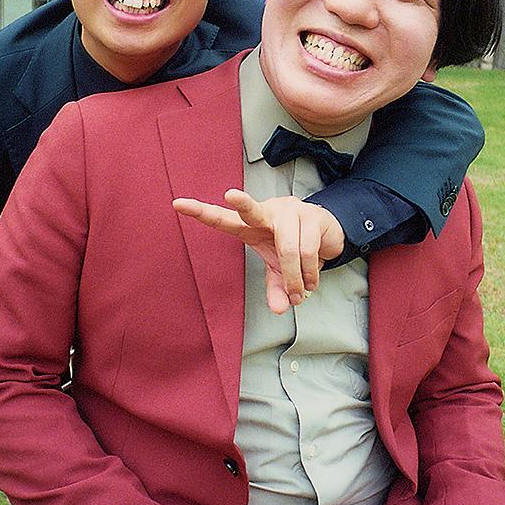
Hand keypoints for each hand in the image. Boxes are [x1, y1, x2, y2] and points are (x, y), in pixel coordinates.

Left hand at [173, 189, 344, 313]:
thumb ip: (275, 288)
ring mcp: (290, 210)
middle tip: (230, 195)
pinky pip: (307, 250)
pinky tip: (310, 283)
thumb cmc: (294, 246)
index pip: (224, 219)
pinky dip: (309, 273)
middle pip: (251, 210)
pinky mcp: (311, 214)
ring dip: (294, 277)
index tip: (177, 204)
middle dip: (242, 204)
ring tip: (300, 293)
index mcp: (250, 226)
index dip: (201, 212)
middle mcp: (268, 212)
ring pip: (287, 247)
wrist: (327, 233)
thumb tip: (280, 308)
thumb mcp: (280, 272)